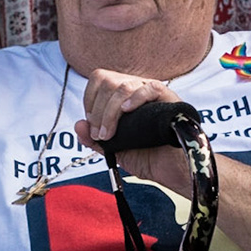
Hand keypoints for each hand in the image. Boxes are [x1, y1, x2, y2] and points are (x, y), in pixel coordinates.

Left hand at [74, 68, 187, 188]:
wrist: (172, 171)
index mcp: (123, 96)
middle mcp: (137, 90)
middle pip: (108, 81)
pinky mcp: (170, 100)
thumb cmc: (147, 158)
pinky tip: (127, 112)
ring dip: (110, 112)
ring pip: (124, 86)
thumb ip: (95, 139)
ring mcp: (153, 93)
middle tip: (100, 134)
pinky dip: (135, 98)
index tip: (92, 125)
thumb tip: (78, 124)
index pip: (100, 79)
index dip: (90, 100)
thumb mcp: (114, 149)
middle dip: (97, 111)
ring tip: (109, 134)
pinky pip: (151, 88)